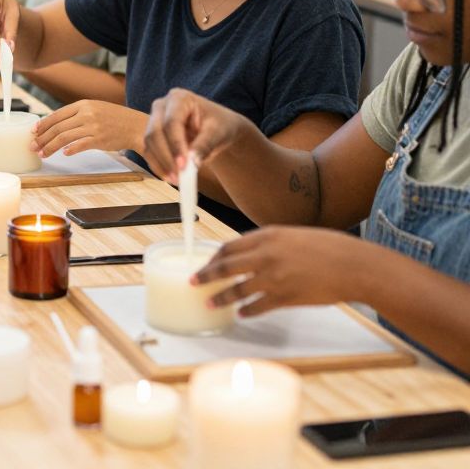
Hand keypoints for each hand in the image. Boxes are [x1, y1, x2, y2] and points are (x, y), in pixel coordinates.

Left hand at [30, 100, 137, 157]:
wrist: (135, 125)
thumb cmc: (114, 118)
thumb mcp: (95, 108)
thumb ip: (78, 114)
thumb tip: (57, 124)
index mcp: (83, 104)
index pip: (57, 114)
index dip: (43, 124)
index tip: (34, 132)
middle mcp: (86, 114)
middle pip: (57, 127)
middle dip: (42, 138)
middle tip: (33, 146)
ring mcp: (93, 126)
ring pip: (64, 137)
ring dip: (50, 147)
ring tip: (42, 153)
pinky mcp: (99, 139)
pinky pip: (80, 145)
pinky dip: (70, 149)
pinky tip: (64, 154)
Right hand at [144, 88, 248, 183]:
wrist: (216, 129)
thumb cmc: (219, 125)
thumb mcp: (217, 133)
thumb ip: (204, 146)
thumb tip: (192, 163)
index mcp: (180, 98)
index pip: (171, 122)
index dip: (175, 144)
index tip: (183, 165)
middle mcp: (162, 106)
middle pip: (155, 132)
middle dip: (165, 157)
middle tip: (178, 177)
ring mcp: (154, 120)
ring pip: (149, 144)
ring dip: (161, 164)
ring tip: (177, 180)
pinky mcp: (152, 136)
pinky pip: (149, 152)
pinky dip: (158, 166)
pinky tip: (170, 177)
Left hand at [194, 226, 367, 316]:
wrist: (354, 266)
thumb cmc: (329, 248)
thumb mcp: (293, 236)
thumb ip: (270, 243)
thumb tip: (251, 255)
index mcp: (267, 236)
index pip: (229, 247)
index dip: (214, 258)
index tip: (205, 264)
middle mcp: (265, 255)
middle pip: (225, 267)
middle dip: (206, 276)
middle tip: (194, 283)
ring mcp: (273, 278)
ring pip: (237, 290)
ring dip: (221, 298)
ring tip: (210, 303)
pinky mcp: (285, 297)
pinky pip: (258, 306)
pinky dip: (247, 310)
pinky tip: (242, 313)